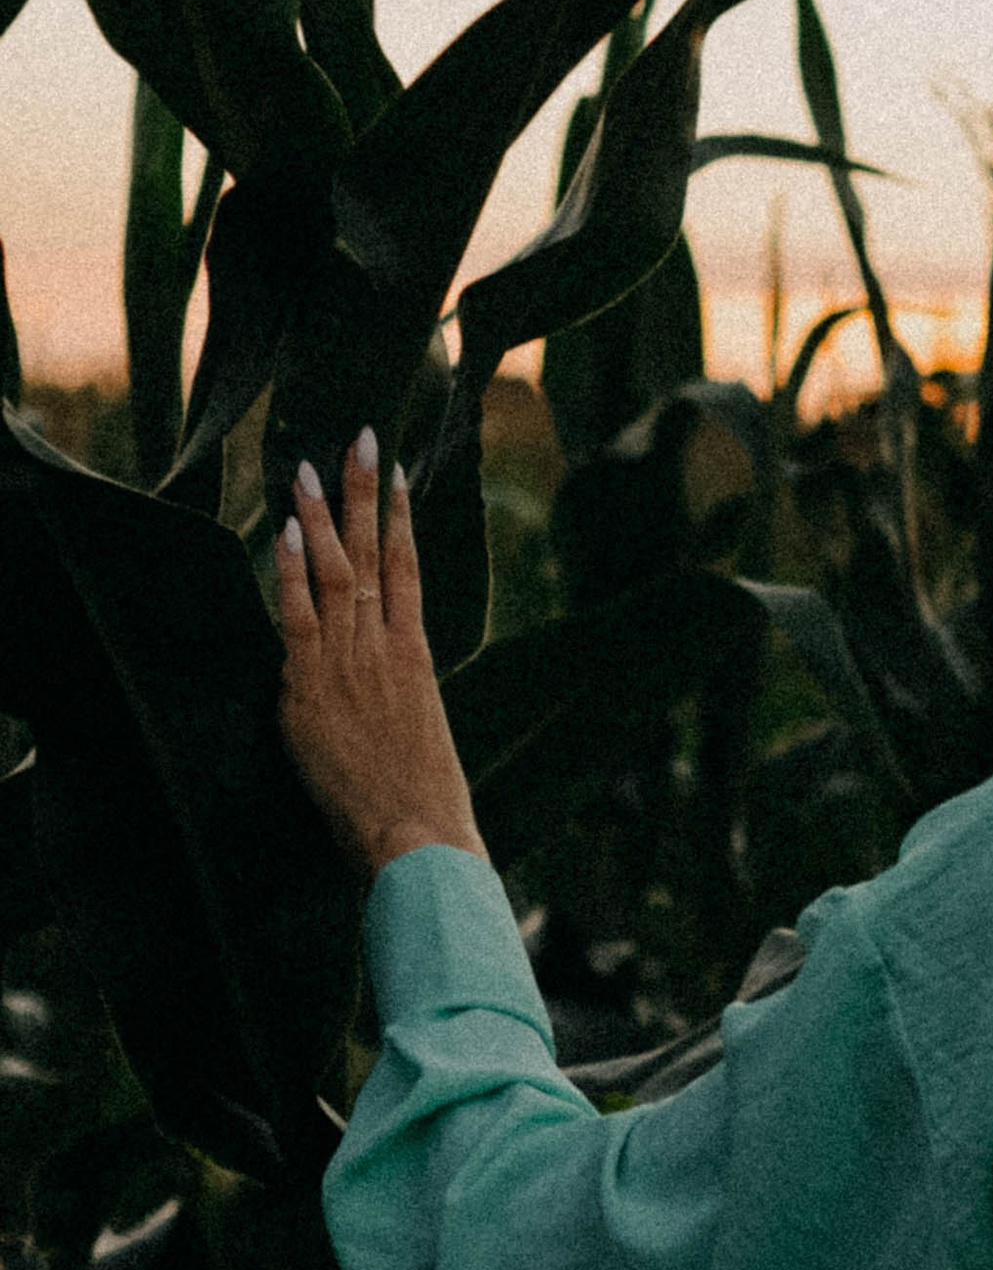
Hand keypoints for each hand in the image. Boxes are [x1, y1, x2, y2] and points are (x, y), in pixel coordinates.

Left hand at [277, 431, 486, 885]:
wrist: (418, 832)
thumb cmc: (424, 803)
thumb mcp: (419, 735)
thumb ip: (393, 697)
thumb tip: (376, 688)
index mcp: (416, 656)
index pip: (409, 569)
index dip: (401, 518)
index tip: (396, 473)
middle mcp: (386, 646)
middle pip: (378, 552)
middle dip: (365, 492)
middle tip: (360, 436)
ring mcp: (351, 662)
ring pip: (338, 571)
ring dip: (323, 515)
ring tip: (308, 466)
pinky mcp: (316, 686)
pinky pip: (302, 615)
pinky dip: (295, 571)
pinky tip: (289, 532)